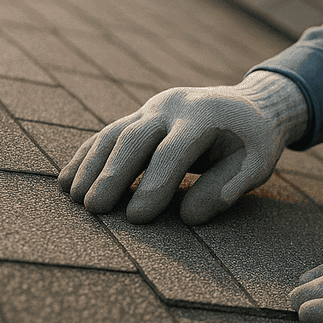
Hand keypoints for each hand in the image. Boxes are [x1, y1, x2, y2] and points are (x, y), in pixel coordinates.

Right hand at [58, 71, 307, 224]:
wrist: (250, 104)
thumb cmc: (253, 141)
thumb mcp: (255, 163)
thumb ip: (227, 188)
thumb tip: (189, 217)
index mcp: (204, 116)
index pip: (173, 151)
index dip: (154, 184)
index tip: (137, 218)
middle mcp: (173, 106)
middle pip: (135, 137)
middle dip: (113, 174)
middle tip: (94, 208)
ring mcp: (153, 107)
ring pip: (114, 133)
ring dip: (91, 165)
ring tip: (74, 198)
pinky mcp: (140, 114)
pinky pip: (108, 134)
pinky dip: (86, 157)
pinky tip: (66, 180)